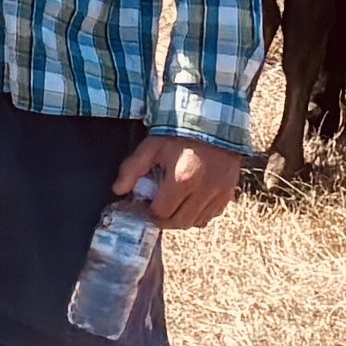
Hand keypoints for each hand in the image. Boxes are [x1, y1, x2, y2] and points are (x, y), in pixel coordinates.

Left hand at [124, 136, 245, 235]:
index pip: (161, 212)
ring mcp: (218, 193)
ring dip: (180, 219)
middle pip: (178, 222)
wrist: (212, 123)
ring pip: (195, 222)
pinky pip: (210, 216)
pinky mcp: (228, 193)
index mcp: (182, 179)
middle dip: (163, 219)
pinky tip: (189, 202)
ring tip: (172, 205)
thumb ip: (132, 169)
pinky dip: (198, 215)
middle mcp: (203, 190)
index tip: (144, 204)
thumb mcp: (152, 147)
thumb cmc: (178, 134)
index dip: (149, 211)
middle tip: (156, 208)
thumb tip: (118, 190)